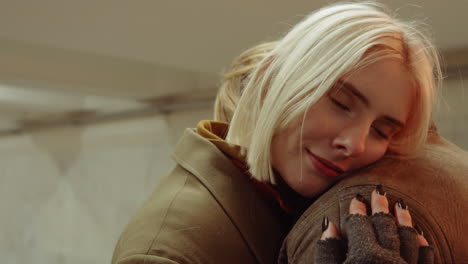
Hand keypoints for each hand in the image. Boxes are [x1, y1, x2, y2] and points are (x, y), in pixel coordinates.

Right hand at [314, 185, 433, 263]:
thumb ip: (326, 250)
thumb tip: (328, 226)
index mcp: (364, 255)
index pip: (359, 225)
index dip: (357, 210)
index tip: (355, 199)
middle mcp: (388, 258)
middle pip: (385, 226)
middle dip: (381, 206)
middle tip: (379, 191)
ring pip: (408, 238)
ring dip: (404, 220)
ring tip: (401, 206)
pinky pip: (425, 257)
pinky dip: (423, 243)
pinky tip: (420, 235)